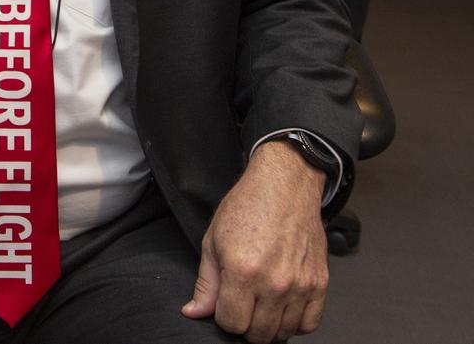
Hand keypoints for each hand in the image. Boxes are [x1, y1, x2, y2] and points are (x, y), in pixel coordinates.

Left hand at [181, 142, 328, 341]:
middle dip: (245, 324)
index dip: (223, 316)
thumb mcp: (213, 241)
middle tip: (242, 304)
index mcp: (242, 271)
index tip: (224, 303)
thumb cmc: (246, 207)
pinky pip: (310, 324)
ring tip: (261, 304)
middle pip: (258, 334)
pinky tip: (283, 307)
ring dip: (269, 326)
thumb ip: (206, 283)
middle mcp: (274, 283)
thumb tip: (195, 312)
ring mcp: (301, 285)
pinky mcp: (320, 284)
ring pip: (284, 333)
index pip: (230, 323)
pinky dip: (295, 323)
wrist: (284, 186)